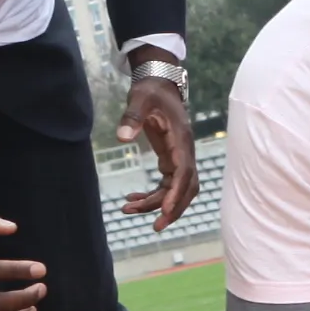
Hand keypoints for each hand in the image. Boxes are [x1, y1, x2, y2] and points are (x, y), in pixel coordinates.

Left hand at [116, 69, 198, 227]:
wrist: (159, 84)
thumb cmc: (150, 91)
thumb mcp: (139, 99)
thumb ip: (132, 117)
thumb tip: (122, 137)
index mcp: (181, 140)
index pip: (184, 172)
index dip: (177, 193)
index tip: (164, 210)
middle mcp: (184, 152)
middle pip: (187, 188)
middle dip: (173, 209)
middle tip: (155, 226)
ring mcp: (179, 157)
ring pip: (175, 190)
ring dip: (157, 204)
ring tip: (128, 210)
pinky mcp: (170, 160)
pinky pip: (166, 185)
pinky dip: (151, 195)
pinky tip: (131, 200)